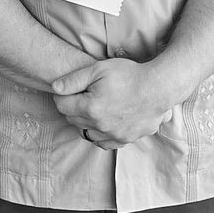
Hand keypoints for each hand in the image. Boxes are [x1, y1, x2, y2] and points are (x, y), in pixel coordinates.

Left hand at [52, 59, 174, 147]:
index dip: (62, 96)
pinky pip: (104, 143)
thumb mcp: (98, 69)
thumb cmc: (129, 75)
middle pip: (72, 120)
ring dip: (84, 122)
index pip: (62, 106)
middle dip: (72, 108)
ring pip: (86, 133)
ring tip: (93, 108)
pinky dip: (100, 134)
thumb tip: (54, 87)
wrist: (158, 87)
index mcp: (91, 107)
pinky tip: (104, 121)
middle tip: (82, 95)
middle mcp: (100, 125)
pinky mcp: (126, 139)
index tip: (69, 89)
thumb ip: (73, 80)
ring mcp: (114, 135)